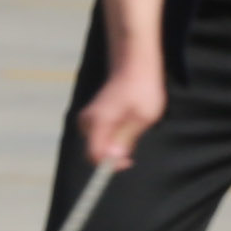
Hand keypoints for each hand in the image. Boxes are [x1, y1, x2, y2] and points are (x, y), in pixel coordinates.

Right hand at [75, 58, 166, 174]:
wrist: (134, 65)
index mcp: (99, 122)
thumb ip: (127, 138)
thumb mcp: (143, 117)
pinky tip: (126, 122)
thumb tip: (113, 157)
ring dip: (115, 144)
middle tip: (135, 141)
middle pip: (95, 153)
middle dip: (114, 154)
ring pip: (98, 145)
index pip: (95, 156)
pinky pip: (99, 136)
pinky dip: (112, 136)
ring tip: (133, 127)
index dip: (111, 164)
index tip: (130, 160)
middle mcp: (87, 122)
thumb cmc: (142, 89)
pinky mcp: (91, 117)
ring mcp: (87, 119)